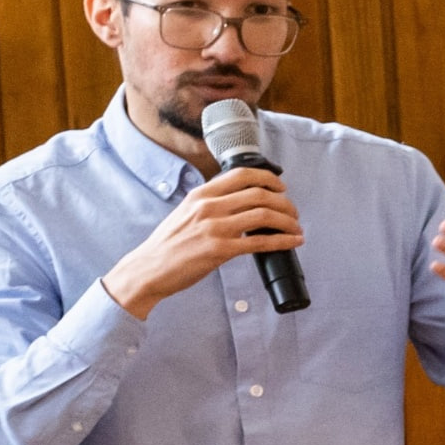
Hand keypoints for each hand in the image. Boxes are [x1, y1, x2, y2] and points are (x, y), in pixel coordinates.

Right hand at [102, 167, 303, 318]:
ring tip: (296, 227)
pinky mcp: (220, 251)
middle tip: (293, 212)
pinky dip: (282, 241)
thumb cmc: (167, 245)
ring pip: (264, 216)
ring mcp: (215, 228)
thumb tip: (237, 202)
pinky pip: (260, 243)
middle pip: (259, 194)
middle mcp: (209, 207)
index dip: (268, 178)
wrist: (149, 269)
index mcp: (201, 194)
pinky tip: (293, 241)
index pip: (241, 175)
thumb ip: (209, 204)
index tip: (281, 187)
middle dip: (284, 202)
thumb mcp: (185, 212)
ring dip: (287, 220)